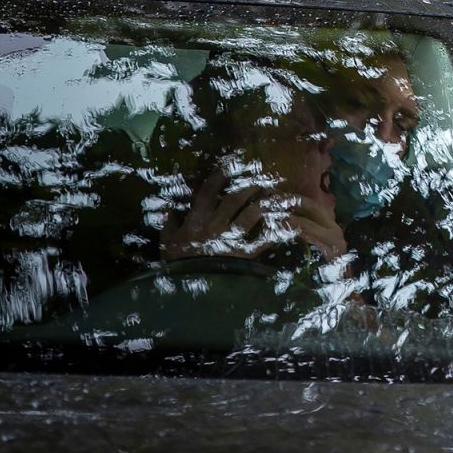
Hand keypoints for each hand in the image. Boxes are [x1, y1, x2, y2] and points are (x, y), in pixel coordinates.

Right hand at [162, 170, 346, 261]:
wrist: (186, 291)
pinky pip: (264, 238)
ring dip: (267, 201)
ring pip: (253, 212)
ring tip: (277, 194)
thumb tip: (170, 211)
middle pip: (237, 196)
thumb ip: (168, 227)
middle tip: (265, 174)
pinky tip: (287, 223)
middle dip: (252, 182)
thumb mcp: (166, 245)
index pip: (209, 189)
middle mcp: (215, 224)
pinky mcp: (244, 254)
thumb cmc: (176, 267)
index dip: (221, 173)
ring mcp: (231, 238)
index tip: (233, 160)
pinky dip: (277, 230)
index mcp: (196, 219)